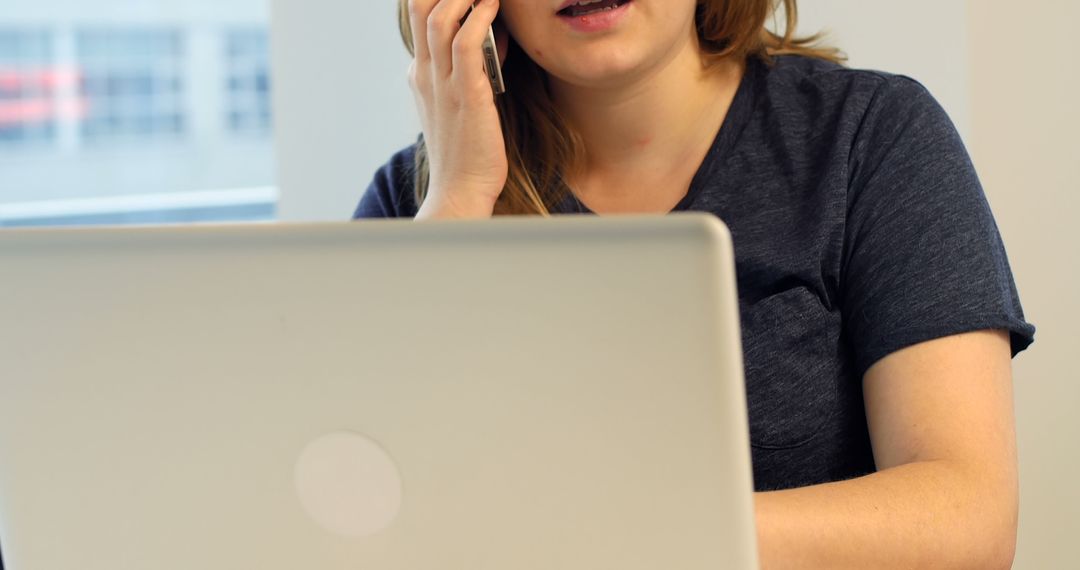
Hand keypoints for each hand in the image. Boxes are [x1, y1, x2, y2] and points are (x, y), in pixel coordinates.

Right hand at [407, 0, 508, 218]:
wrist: (460, 191)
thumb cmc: (468, 150)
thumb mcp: (464, 101)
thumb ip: (473, 68)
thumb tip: (495, 36)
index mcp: (421, 75)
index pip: (419, 18)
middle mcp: (425, 74)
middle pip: (419, 8)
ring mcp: (442, 84)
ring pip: (439, 19)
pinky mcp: (466, 95)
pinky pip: (465, 44)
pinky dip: (479, 18)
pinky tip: (493, 7)